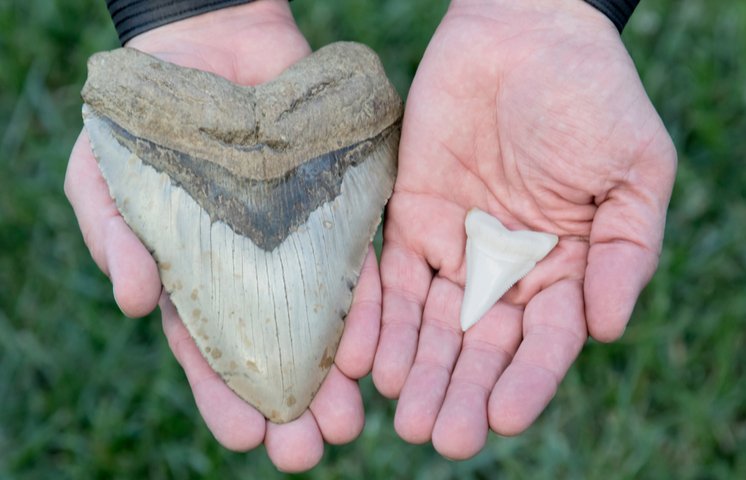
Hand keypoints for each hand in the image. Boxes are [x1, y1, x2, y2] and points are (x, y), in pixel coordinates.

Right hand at [65, 0, 380, 470]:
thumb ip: (115, 236)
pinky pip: (355, 262)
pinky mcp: (336, 210)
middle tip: (308, 449)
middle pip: (274, 349)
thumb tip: (131, 303)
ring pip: (320, 319)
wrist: (205, 52)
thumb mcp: (109, 179)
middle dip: (291, 403)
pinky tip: (374, 348)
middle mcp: (253, 274)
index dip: (225, 397)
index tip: (244, 439)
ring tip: (351, 420)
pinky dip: (365, 305)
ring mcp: (296, 245)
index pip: (211, 351)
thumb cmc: (146, 123)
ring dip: (335, 371)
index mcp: (196, 280)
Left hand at [373, 0, 675, 458]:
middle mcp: (505, 268)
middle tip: (442, 438)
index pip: (545, 340)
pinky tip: (363, 359)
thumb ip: (627, 251)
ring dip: (416, 369)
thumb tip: (609, 329)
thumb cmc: (591, 95)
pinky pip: (386, 278)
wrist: (522, 33)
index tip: (503, 416)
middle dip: (461, 391)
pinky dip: (374, 318)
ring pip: (430, 323)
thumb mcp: (634, 170)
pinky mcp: (407, 219)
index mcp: (565, 267)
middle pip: (480, 344)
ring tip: (402, 415)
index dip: (527, 380)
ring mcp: (453, 246)